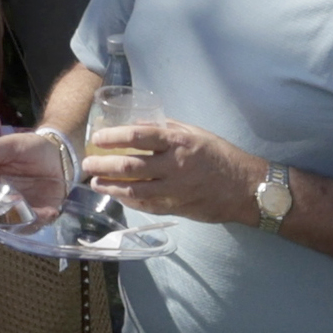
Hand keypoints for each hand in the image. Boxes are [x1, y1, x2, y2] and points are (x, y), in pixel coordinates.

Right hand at [0, 125, 78, 220]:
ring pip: (11, 225)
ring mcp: (16, 209)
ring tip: (37, 209)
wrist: (58, 155)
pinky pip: (33, 225)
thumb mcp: (9, 144)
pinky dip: (41, 220)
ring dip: (21, 220)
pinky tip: (50, 211)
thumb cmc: (29, 148)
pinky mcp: (34, 215)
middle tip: (16, 200)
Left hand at [88, 113, 263, 225]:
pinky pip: (145, 205)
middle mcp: (174, 166)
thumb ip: (166, 128)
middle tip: (87, 163)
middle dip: (103, 165)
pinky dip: (128, 200)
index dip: (113, 137)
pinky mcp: (176, 208)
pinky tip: (116, 195)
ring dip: (110, 186)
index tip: (97, 139)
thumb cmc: (220, 156)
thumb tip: (138, 124)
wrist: (245, 188)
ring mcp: (174, 190)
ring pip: (133, 190)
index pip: (138, 137)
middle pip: (129, 166)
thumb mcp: (196, 133)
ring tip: (95, 182)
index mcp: (178, 142)